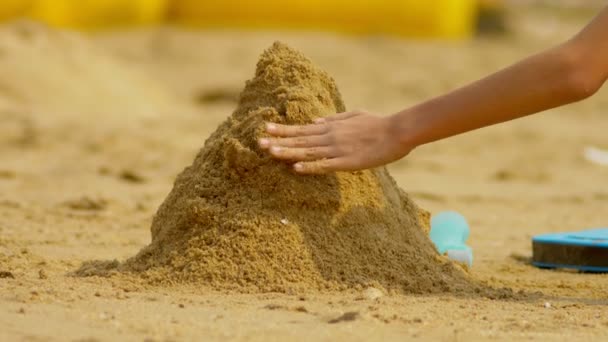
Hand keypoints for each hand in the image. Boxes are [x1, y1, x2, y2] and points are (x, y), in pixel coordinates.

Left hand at [258, 110, 413, 173]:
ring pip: (308, 151)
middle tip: (259, 142)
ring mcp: (337, 149)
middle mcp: (330, 137)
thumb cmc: (377, 123)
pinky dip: (310, 166)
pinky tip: (295, 168)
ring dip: (288, 152)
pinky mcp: (347, 162)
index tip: (266, 129)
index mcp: (331, 127)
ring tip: (270, 153)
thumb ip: (333, 119)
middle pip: (300, 140)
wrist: (397, 131)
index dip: (283, 130)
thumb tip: (315, 120)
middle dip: (279, 141)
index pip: (302, 129)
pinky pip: (325, 166)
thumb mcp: (353, 116)